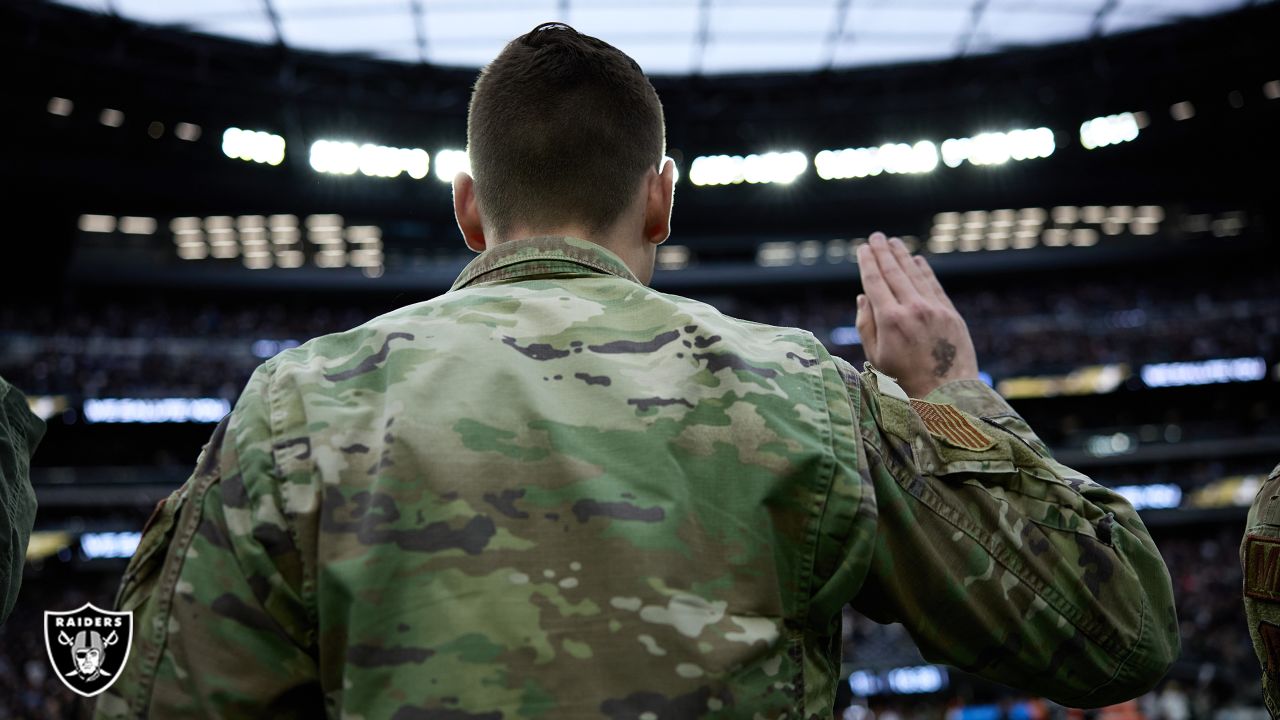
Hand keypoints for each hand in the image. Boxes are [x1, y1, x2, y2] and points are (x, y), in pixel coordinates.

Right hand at [855, 233, 979, 397]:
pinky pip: (934, 285)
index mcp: (890, 320)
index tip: (862, 248)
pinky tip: (917, 260)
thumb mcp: (876, 357)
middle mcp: (912, 309)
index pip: (875, 282)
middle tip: (876, 237)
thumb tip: (863, 297)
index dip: (868, 262)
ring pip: (915, 275)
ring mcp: (934, 309)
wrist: (946, 394)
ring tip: (893, 242)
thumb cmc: (904, 380)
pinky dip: (924, 270)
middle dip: (883, 252)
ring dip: (903, 256)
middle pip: (894, 272)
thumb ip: (866, 325)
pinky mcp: (951, 313)